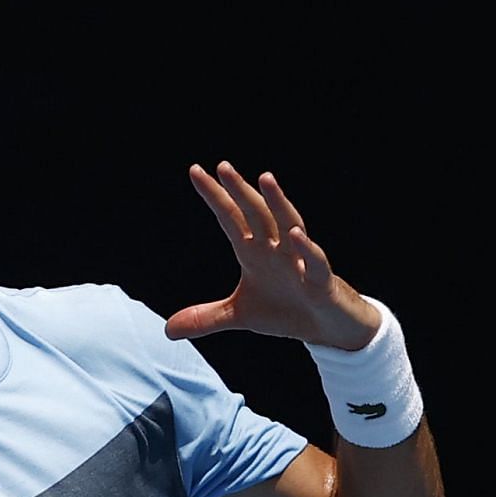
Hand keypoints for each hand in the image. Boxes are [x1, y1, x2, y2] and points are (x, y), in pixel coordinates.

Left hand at [165, 161, 381, 350]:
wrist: (326, 328)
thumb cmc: (285, 310)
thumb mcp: (240, 316)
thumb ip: (206, 318)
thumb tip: (168, 330)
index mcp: (255, 252)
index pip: (231, 217)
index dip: (215, 196)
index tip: (195, 171)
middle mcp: (276, 249)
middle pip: (257, 213)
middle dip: (240, 191)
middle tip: (222, 166)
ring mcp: (300, 262)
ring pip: (289, 224)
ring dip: (277, 203)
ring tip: (265, 179)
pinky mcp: (321, 282)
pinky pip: (315, 262)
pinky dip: (306, 249)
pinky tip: (294, 235)